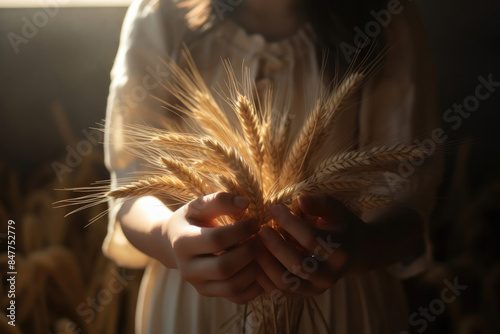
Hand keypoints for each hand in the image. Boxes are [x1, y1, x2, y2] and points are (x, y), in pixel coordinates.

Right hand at [161, 192, 262, 303]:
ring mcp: (199, 286)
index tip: (255, 221)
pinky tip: (261, 266)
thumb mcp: (199, 204)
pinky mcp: (211, 294)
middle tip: (262, 238)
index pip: (216, 240)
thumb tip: (245, 203)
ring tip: (262, 251)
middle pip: (224, 267)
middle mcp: (187, 269)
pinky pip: (238, 297)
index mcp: (182, 243)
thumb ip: (220, 200)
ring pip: (232, 286)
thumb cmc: (191, 219)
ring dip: (254, 269)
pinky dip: (255, 286)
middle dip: (249, 251)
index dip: (241, 230)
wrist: (174, 243)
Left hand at [256, 193, 370, 296]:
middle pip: (297, 264)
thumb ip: (320, 202)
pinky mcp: (304, 295)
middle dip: (275, 246)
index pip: (310, 238)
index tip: (274, 209)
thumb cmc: (341, 225)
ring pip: (286, 282)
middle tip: (260, 230)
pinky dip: (264, 278)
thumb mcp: (336, 209)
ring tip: (254, 245)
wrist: (355, 252)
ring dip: (266, 264)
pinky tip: (254, 261)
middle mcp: (329, 275)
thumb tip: (299, 200)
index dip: (290, 223)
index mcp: (340, 252)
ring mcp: (316, 289)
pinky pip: (279, 291)